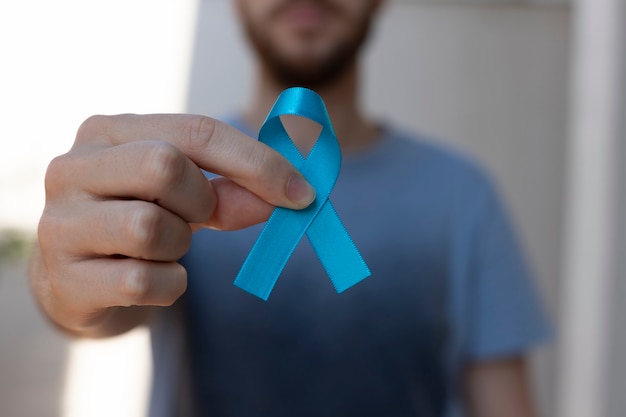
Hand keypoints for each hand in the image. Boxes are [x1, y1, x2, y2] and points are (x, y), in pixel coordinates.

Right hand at [32, 114, 314, 335]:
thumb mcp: (185, 196)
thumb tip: (292, 194)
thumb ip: (233, 190)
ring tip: (162, 247)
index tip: (302, 193)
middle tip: (197, 218)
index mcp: (107, 132)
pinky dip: (167, 285)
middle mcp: (71, 168)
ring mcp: (60, 224)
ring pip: (149, 226)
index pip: (197, 131)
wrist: (77, 279)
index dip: (257, 163)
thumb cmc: (137, 220)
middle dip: (200, 200)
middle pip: (164, 165)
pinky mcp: (65, 279)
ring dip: (177, 246)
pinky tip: (150, 279)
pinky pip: (142, 282)